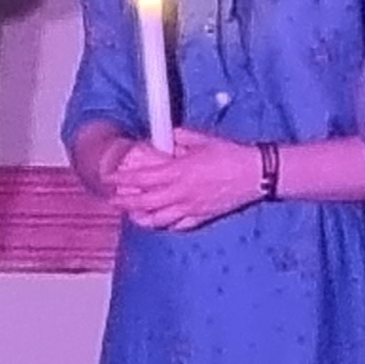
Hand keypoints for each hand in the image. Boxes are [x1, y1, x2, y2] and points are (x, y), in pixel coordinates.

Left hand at [109, 129, 267, 231]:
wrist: (256, 173)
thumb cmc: (230, 154)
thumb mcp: (201, 139)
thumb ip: (178, 138)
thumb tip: (164, 138)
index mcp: (178, 171)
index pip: (142, 178)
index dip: (122, 180)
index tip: (108, 179)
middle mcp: (181, 192)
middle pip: (144, 202)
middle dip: (125, 202)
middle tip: (112, 200)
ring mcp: (192, 207)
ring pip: (159, 219)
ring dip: (141, 217)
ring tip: (131, 214)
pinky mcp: (203, 216)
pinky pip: (180, 225)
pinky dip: (166, 224)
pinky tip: (159, 221)